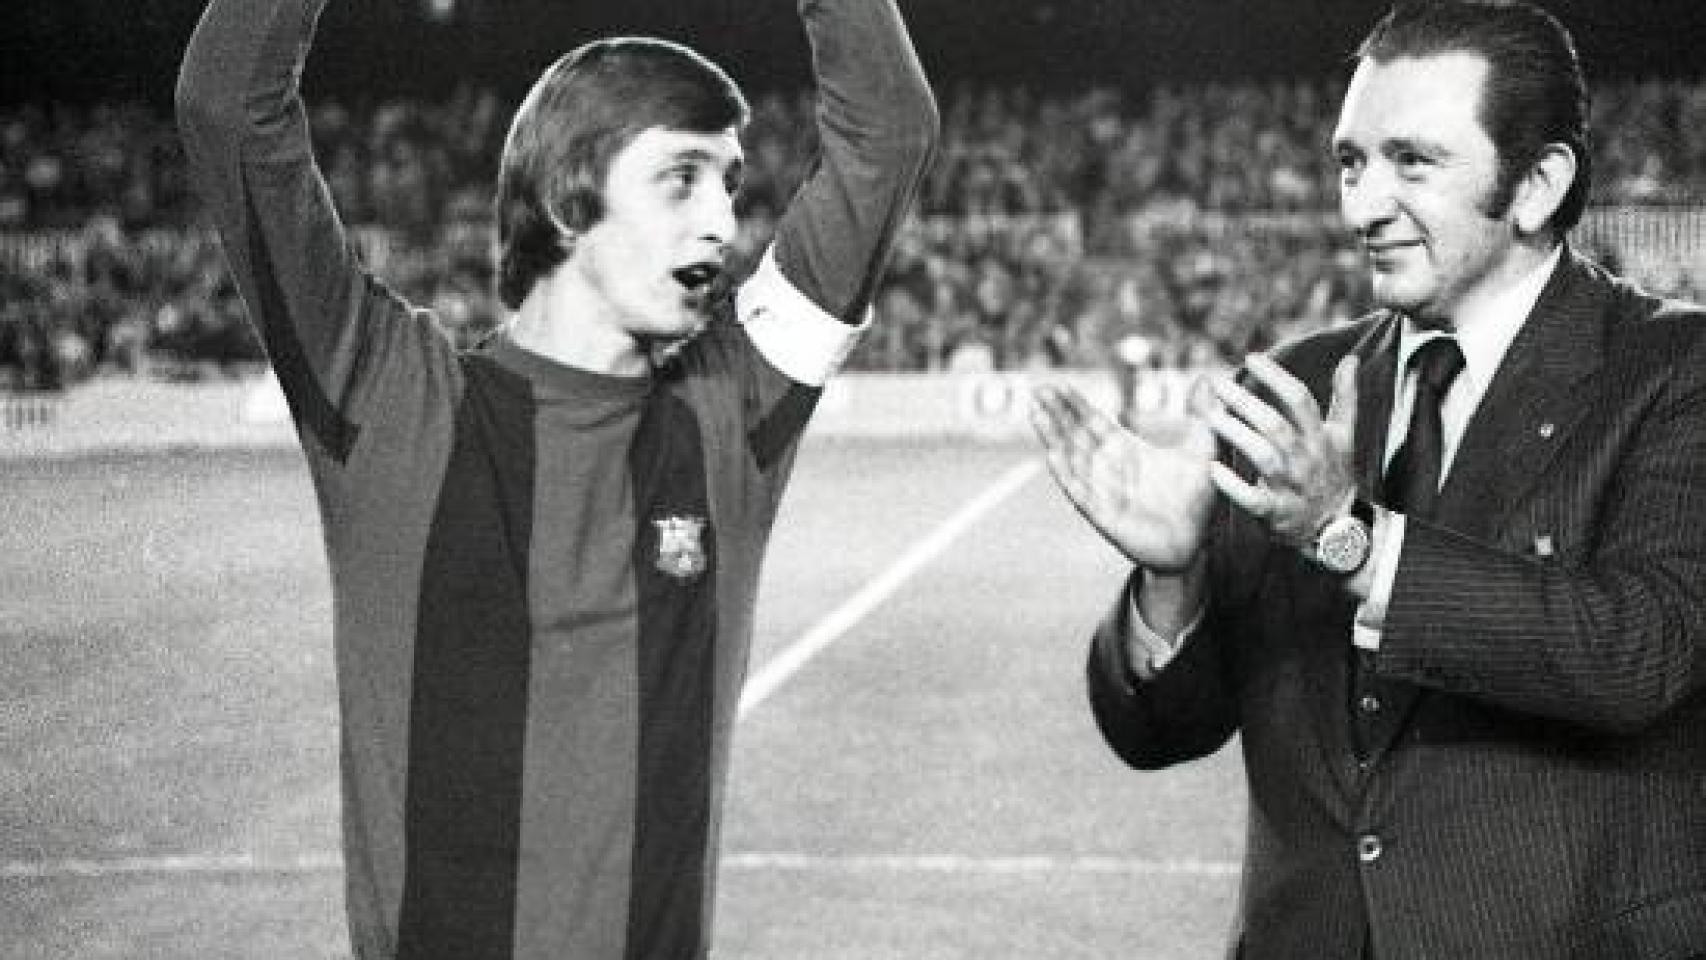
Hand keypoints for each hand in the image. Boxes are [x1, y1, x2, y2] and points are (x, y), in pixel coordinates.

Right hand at [1030, 382, 1219, 573]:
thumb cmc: (1197, 499)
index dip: (1077, 405)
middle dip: (1057, 413)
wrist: (1196, 542)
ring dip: (1052, 436)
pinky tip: (1050, 455)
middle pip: (1075, 435)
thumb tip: (1204, 379)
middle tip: (1039, 390)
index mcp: (1127, 451)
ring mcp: (1103, 491)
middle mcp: (1109, 468)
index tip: (1060, 385)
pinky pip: (1079, 492)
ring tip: (1036, 413)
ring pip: (1071, 458)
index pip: (1094, 422)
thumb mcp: (1202, 450)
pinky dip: (1064, 474)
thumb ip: (1202, 415)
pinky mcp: (1103, 515)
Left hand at [1206, 353, 1358, 550]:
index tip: (1250, 358)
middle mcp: (1306, 459)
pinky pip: (1253, 499)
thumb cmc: (1334, 474)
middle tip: (1218, 383)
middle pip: (1276, 425)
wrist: (1338, 528)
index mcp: (1321, 437)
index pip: (1300, 399)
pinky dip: (1233, 486)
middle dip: (1246, 402)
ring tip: (1209, 415)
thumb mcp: (1345, 436)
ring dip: (1235, 434)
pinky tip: (1212, 468)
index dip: (1276, 377)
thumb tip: (1351, 359)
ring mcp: (1290, 486)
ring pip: (1263, 456)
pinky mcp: (1275, 512)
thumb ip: (1345, 397)